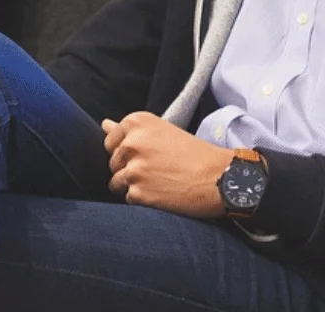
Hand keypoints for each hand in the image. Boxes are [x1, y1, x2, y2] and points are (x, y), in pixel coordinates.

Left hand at [102, 111, 233, 218]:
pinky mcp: (138, 193)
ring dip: (134, 187)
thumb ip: (130, 131)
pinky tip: (162, 195)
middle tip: (157, 171)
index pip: (110, 141)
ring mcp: (133, 169)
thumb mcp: (163, 131)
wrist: (221, 178)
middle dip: (129, 170)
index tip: (147, 156)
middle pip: (112, 163)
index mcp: (136, 122)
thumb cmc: (195, 154)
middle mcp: (131, 143)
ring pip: (117, 182)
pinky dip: (143, 201)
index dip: (127, 153)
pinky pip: (129, 199)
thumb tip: (104, 124)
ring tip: (160, 184)